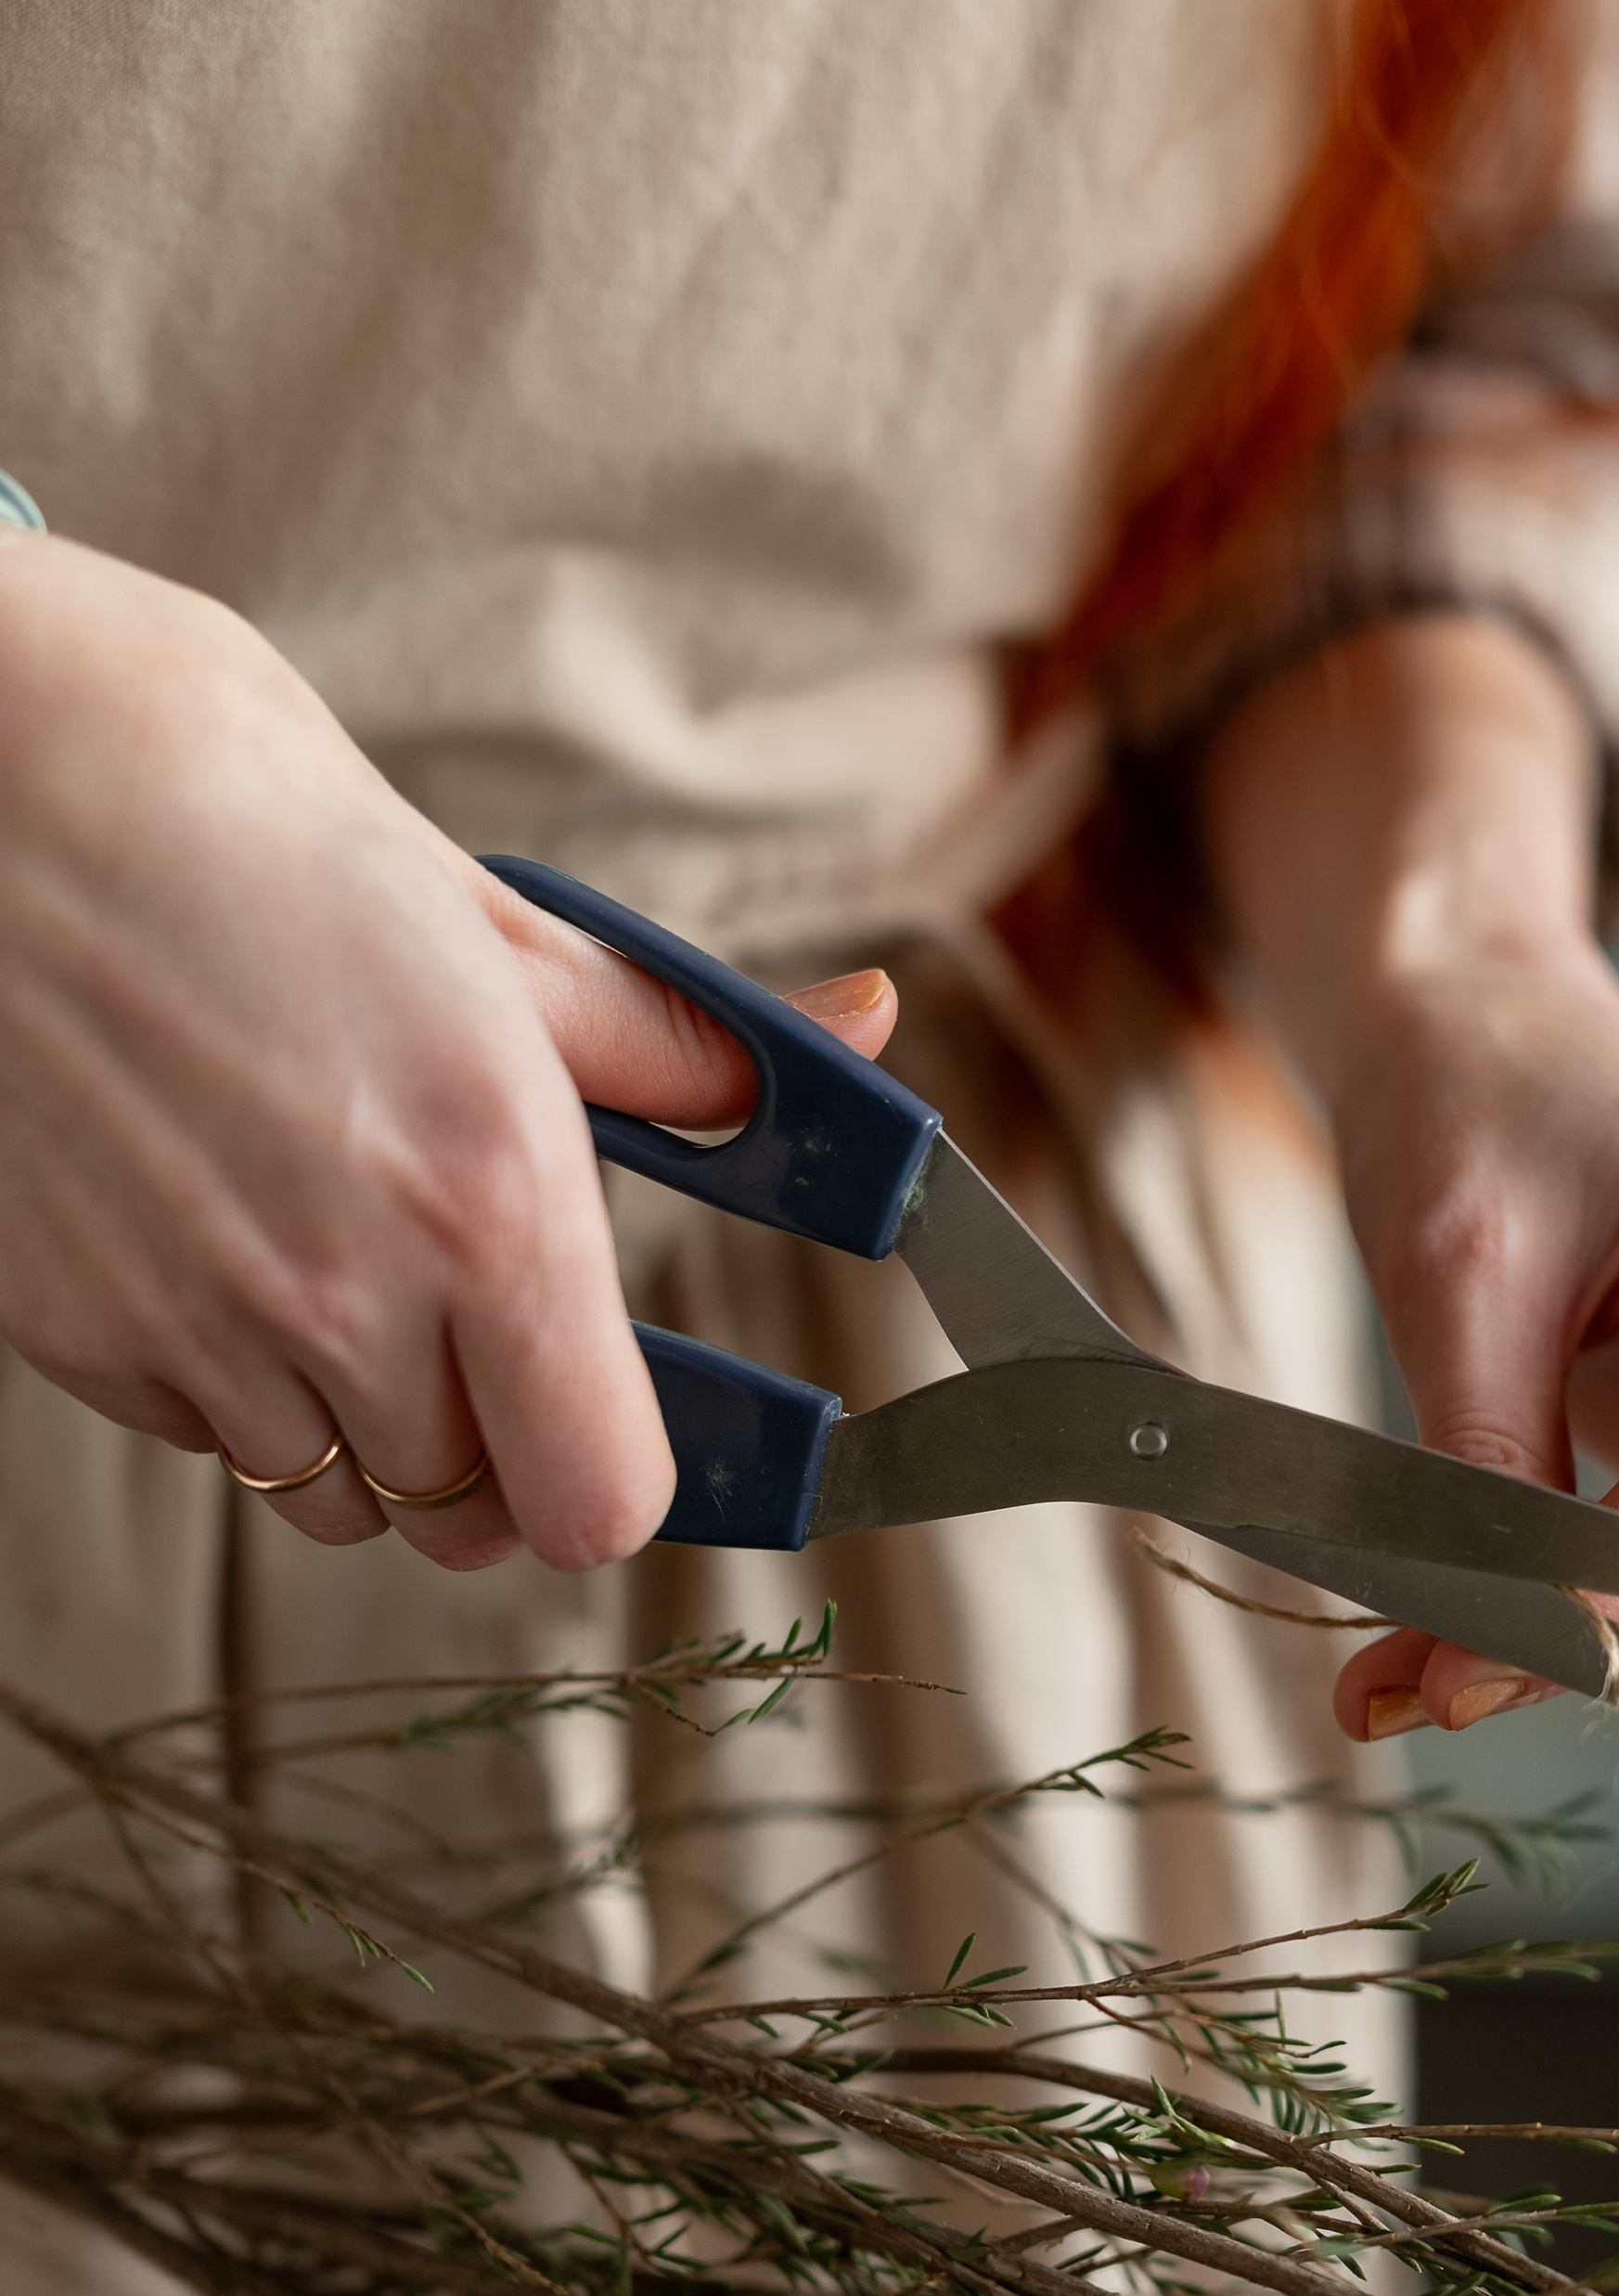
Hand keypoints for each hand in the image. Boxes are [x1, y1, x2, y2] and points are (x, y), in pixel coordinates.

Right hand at [0, 537, 894, 1572]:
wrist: (9, 774)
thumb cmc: (256, 827)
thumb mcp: (510, 936)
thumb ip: (687, 1044)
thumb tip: (857, 1034)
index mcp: (491, 1204)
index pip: (599, 1503)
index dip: (617, 1472)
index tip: (616, 1412)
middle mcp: (350, 1296)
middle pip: (470, 1520)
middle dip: (496, 1448)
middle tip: (484, 1327)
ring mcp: (205, 1330)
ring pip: (336, 1497)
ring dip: (365, 1425)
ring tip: (346, 1262)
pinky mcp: (82, 1336)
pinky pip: (208, 1439)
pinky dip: (237, 1383)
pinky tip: (229, 1239)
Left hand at [1198, 615, 1618, 1739]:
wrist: (1491, 1030)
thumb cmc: (1474, 1109)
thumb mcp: (1452, 1285)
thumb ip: (1473, 1480)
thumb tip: (1448, 1679)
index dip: (1606, 1602)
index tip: (1456, 1674)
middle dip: (1596, 1641)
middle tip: (1406, 1678)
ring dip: (1605, 1653)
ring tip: (1420, 1658)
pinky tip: (1491, 1621)